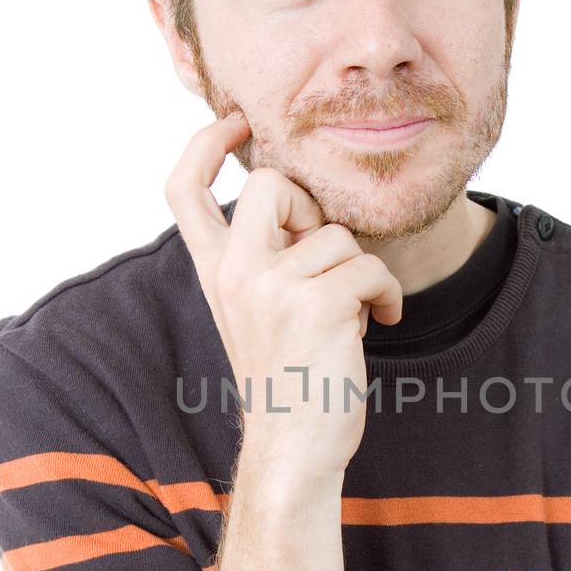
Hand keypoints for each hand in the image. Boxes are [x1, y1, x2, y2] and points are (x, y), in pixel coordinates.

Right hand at [164, 119, 402, 477]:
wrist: (294, 449)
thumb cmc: (288, 382)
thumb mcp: (256, 312)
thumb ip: (261, 259)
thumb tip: (298, 202)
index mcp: (213, 272)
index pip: (184, 189)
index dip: (205, 143)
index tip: (238, 121)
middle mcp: (232, 272)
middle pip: (271, 182)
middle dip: (311, 208)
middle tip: (323, 257)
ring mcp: (271, 285)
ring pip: (337, 234)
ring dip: (359, 272)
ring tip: (350, 316)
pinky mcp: (318, 303)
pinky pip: (371, 267)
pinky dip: (386, 295)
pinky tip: (378, 324)